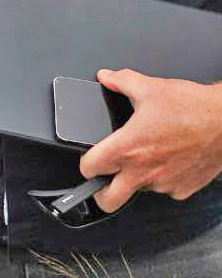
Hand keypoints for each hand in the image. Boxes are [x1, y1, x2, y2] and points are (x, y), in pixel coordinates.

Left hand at [80, 70, 221, 213]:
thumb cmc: (192, 108)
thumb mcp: (149, 87)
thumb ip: (121, 81)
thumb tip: (107, 77)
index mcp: (129, 146)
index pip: (91, 168)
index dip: (84, 164)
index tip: (87, 161)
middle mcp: (145, 170)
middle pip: (109, 200)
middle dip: (100, 194)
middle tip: (102, 181)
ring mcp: (164, 184)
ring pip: (139, 191)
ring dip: (136, 179)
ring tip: (145, 157)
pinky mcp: (183, 190)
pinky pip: (164, 190)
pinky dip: (161, 179)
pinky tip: (166, 160)